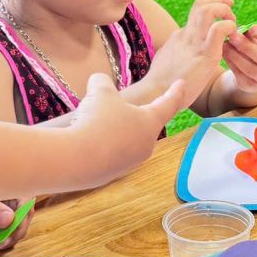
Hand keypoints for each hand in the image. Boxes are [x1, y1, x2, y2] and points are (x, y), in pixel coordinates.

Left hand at [0, 200, 23, 251]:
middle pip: (21, 222)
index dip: (22, 218)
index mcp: (7, 190)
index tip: (11, 230)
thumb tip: (9, 218)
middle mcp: (9, 203)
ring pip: (13, 234)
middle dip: (10, 235)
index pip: (25, 204)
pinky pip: (2, 240)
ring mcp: (4, 217)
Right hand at [67, 73, 188, 186]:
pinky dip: (101, 144)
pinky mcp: (112, 174)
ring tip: (93, 120)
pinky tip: (85, 139)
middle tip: (115, 102)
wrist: (75, 159)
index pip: (168, 104)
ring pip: (125, 138)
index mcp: (150, 123)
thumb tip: (99, 83)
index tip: (181, 83)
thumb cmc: (97, 121)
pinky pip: (110, 153)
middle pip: (144, 123)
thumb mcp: (100, 92)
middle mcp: (145, 145)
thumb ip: (102, 82)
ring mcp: (130, 163)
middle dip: (133, 111)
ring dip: (114, 128)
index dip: (175, 92)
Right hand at [138, 0, 236, 103]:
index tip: (224, 19)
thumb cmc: (162, 85)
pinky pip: (218, 30)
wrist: (155, 95)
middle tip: (231, 13)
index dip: (213, 11)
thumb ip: (176, 55)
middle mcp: (186, 34)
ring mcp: (194, 43)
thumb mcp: (169, 62)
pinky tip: (232, 38)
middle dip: (219, 0)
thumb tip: (176, 55)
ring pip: (208, 9)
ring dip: (224, 11)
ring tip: (232, 23)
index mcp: (180, 37)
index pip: (197, 13)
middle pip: (201, 3)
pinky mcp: (204, 55)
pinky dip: (229, 27)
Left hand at [222, 23, 256, 97]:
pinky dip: (231, 63)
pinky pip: (240, 74)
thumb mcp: (254, 39)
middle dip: (246, 46)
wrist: (251, 71)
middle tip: (233, 36)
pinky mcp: (251, 85)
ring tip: (224, 44)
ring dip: (235, 55)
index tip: (251, 27)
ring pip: (250, 68)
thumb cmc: (253, 48)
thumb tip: (240, 29)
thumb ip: (249, 34)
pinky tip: (222, 54)